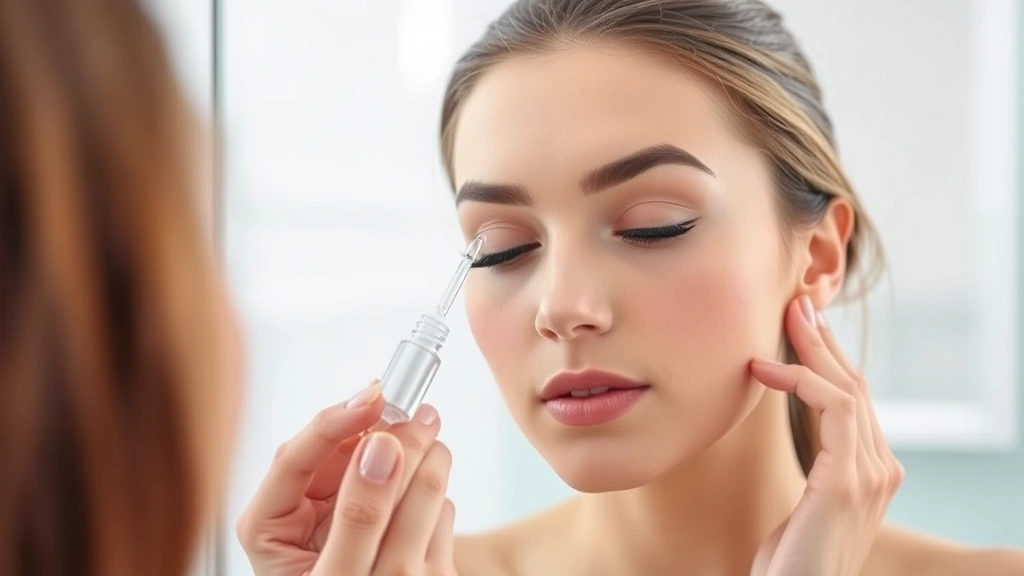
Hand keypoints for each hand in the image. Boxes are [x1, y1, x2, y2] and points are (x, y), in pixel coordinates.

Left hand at [237, 381, 457, 575]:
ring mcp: (341, 511)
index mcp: (270, 522)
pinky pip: (400, 483)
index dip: (336, 419)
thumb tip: (381, 445)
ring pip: (374, 460)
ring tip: (436, 443)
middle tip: (422, 416)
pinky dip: (422, 480)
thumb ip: (360, 513)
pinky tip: (436, 484)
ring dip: (408, 451)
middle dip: (383, 433)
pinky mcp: (377, 517)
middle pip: (339, 450)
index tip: (378, 398)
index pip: (296, 453)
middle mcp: (302, 509)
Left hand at [748, 296, 904, 575]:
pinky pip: (830, 408)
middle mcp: (881, 469)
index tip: (802, 327)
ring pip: (846, 388)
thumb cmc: (791, 561)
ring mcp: (870, 475)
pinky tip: (764, 370)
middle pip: (855, 385)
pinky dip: (799, 379)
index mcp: (873, 472)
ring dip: (812, 348)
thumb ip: (818, 470)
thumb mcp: (805, 504)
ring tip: (785, 318)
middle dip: (824, 341)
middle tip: (797, 303)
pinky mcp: (847, 481)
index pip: (855, 400)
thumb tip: (800, 433)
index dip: (830, 359)